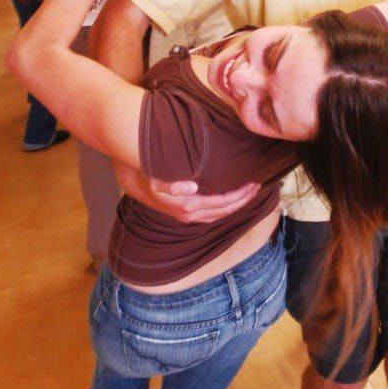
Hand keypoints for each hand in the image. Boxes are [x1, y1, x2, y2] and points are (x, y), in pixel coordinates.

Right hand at [116, 161, 260, 223]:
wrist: (129, 179)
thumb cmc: (146, 173)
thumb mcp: (153, 177)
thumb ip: (170, 184)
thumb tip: (191, 188)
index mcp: (187, 206)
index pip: (221, 203)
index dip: (239, 195)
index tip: (253, 183)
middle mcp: (189, 214)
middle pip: (224, 210)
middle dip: (243, 199)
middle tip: (258, 185)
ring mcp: (187, 215)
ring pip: (219, 214)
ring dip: (236, 204)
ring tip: (250, 191)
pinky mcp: (185, 213)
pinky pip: (211, 214)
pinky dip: (225, 207)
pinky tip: (233, 198)